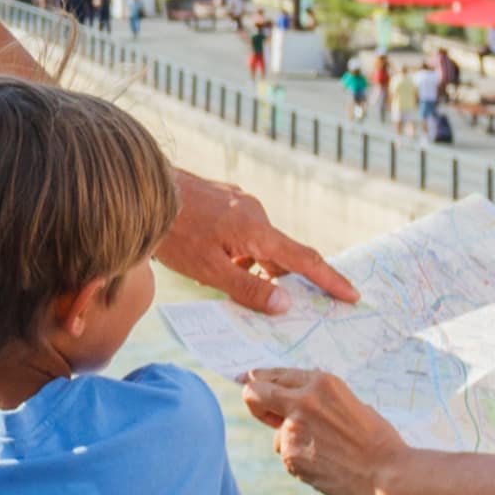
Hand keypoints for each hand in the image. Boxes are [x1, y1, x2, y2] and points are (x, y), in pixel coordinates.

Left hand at [161, 170, 357, 316]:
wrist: (142, 191)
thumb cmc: (172, 233)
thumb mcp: (209, 270)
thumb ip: (248, 288)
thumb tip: (285, 304)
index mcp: (257, 231)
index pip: (305, 260)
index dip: (330, 280)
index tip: (352, 295)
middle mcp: (255, 213)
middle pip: (281, 254)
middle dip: (282, 279)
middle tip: (280, 303)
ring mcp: (240, 203)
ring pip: (258, 244)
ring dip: (251, 267)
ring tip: (220, 280)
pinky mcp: (225, 200)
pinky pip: (243, 232)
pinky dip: (238, 252)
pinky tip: (210, 261)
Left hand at [236, 369, 414, 494]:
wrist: (388, 473)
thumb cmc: (376, 439)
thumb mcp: (348, 402)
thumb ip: (317, 397)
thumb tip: (288, 394)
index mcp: (320, 382)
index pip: (274, 376)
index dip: (260, 381)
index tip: (249, 382)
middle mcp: (302, 401)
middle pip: (254, 394)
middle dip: (253, 401)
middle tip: (262, 411)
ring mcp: (292, 430)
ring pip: (277, 434)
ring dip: (293, 442)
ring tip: (329, 450)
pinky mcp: (290, 456)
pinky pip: (288, 456)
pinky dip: (302, 461)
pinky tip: (327, 464)